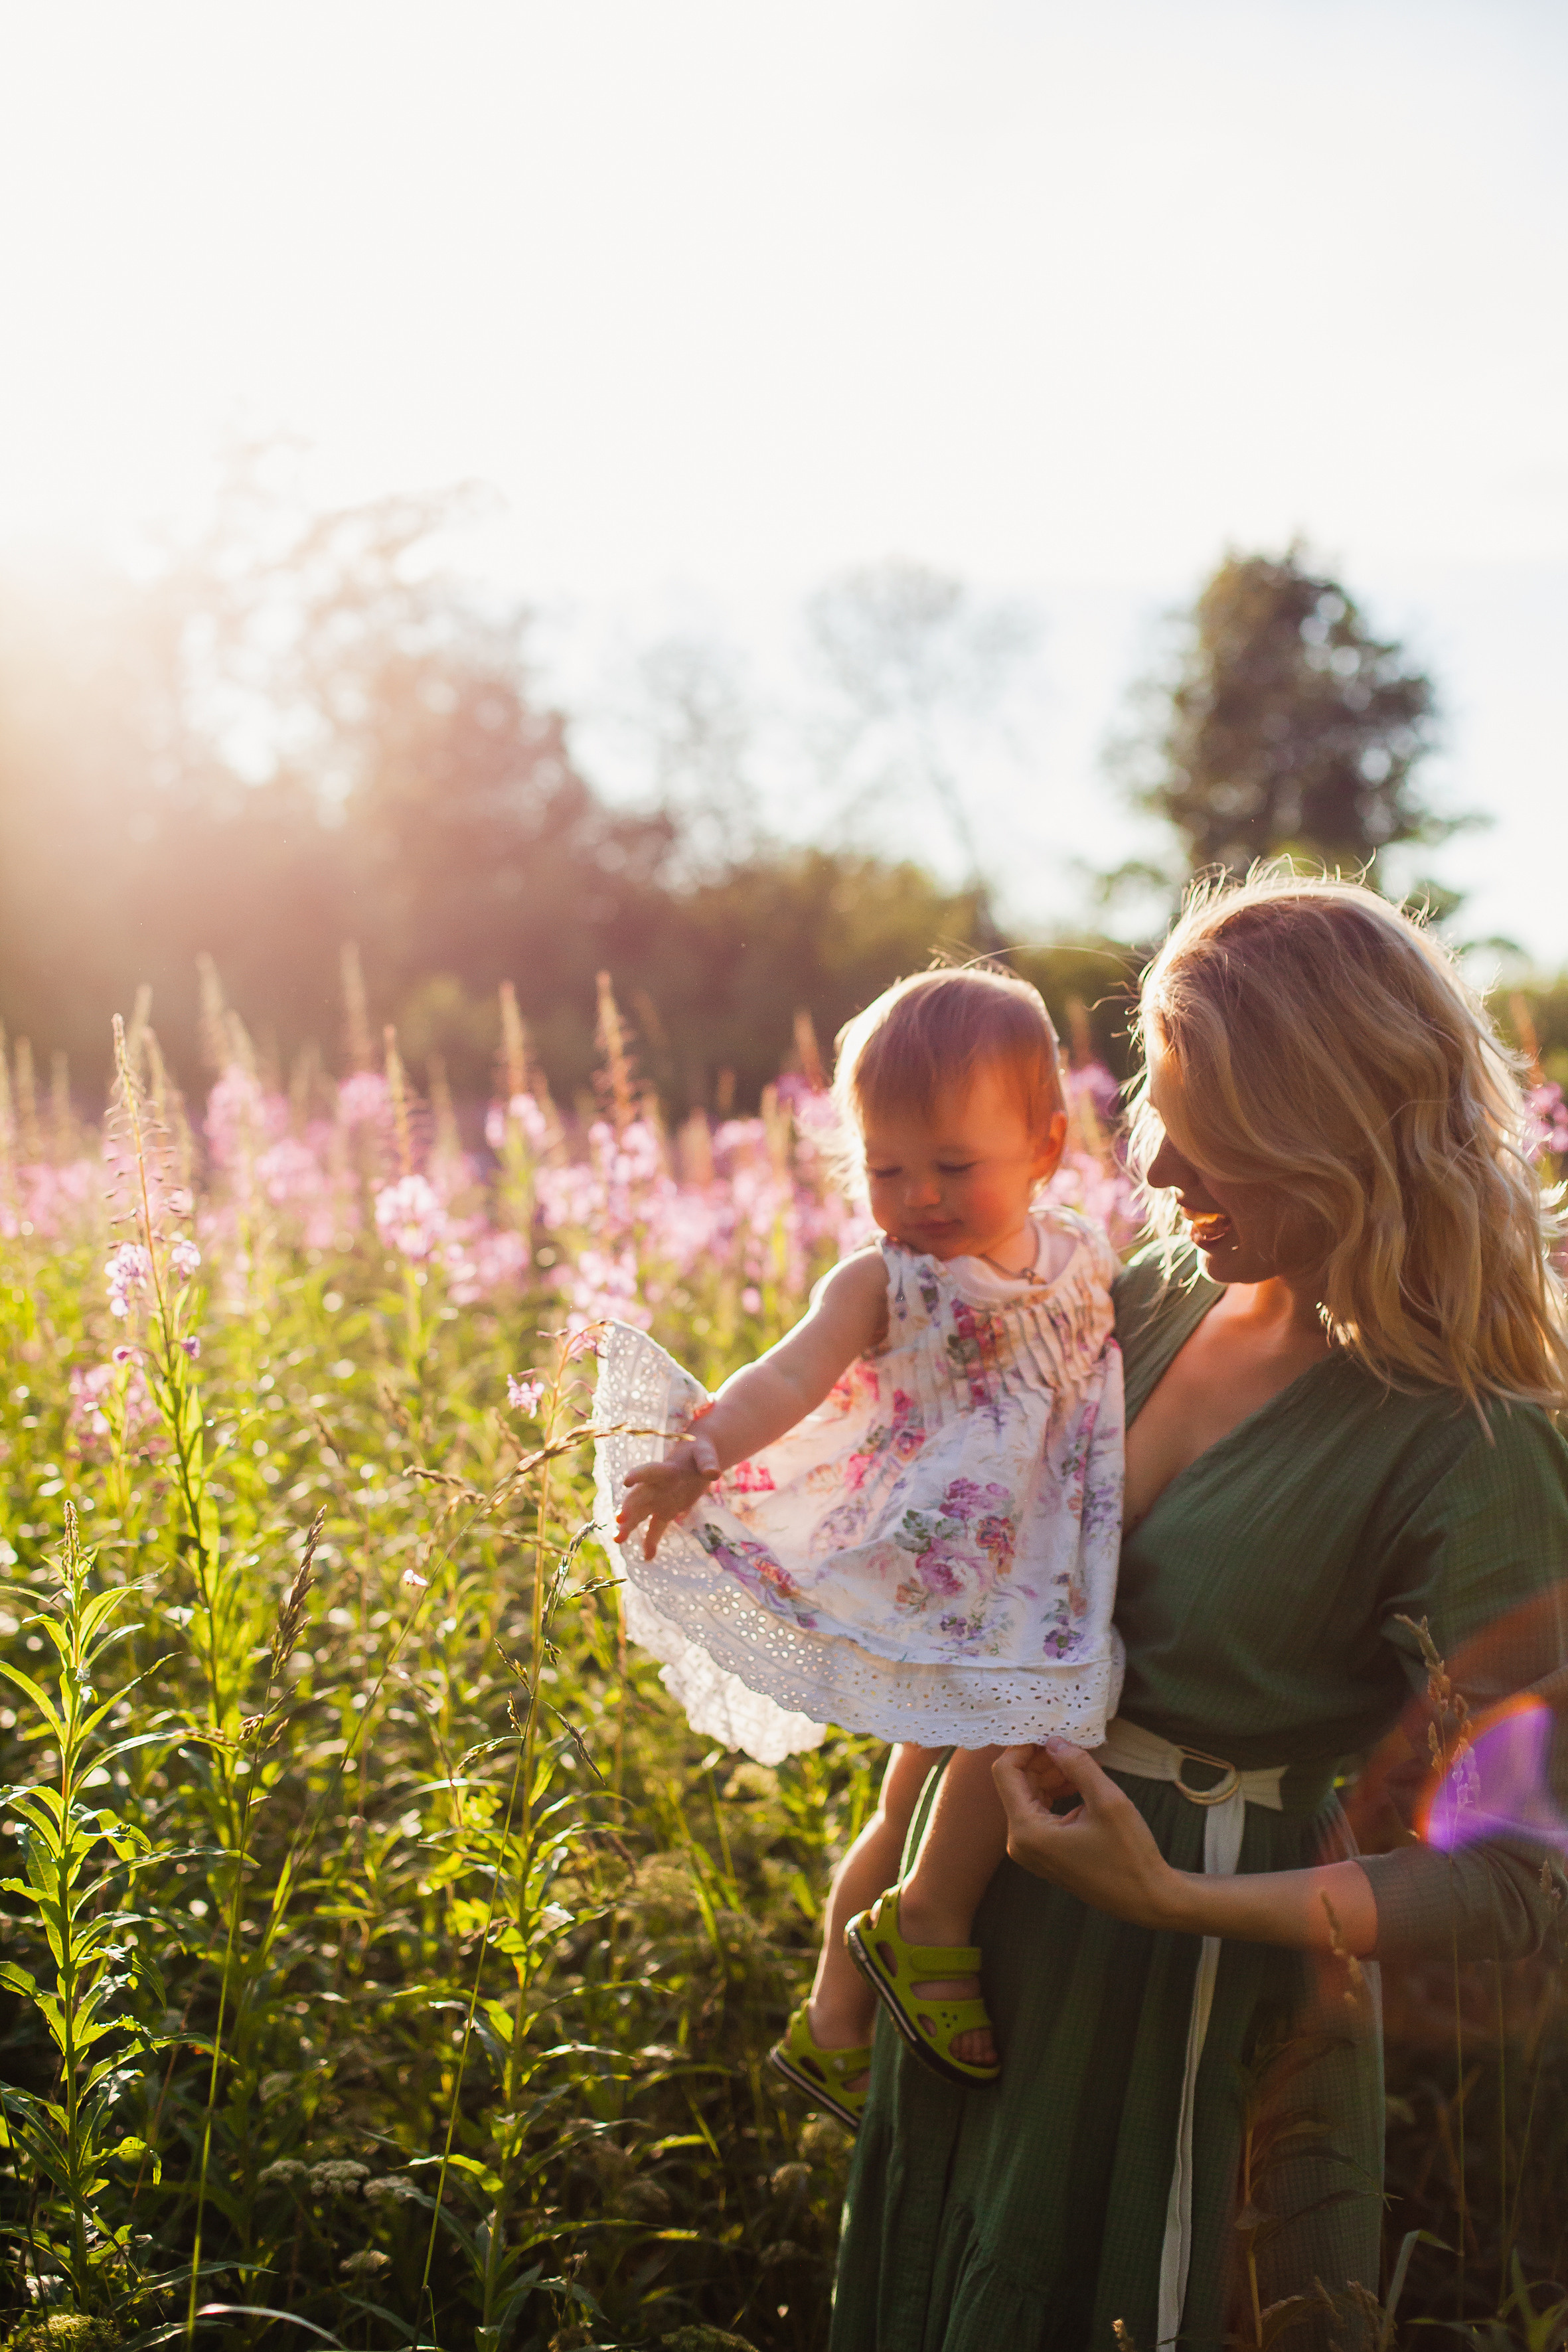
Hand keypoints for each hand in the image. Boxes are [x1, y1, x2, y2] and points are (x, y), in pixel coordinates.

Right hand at [616, 1433, 719, 1560]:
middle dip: (629, 1508)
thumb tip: (713, 1473)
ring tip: (617, 1540)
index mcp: (666, 1469)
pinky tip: (647, 1557)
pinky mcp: (665, 1511)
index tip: (627, 1481)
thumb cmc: (699, 1452)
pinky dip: (651, 1542)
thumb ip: (708, 1462)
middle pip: (639, 1497)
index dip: (639, 1475)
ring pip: (640, 1514)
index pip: (650, 1471)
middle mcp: (656, 1486)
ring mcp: (658, 1500)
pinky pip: (656, 1528)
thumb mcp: (706, 1454)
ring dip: (629, 1526)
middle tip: (619, 1520)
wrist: (696, 1459)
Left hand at [992, 1740, 1181, 1930]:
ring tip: (1081, 1760)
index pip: (1006, 1772)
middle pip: (1017, 1782)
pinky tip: (1080, 1781)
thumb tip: (1054, 1740)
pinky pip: (1040, 1810)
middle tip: (1070, 1741)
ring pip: (1029, 1794)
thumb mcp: (1107, 1800)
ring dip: (1051, 1773)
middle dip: (1041, 1758)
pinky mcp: (1044, 1852)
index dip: (1023, 1746)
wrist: (1146, 1898)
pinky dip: (1056, 1791)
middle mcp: (1020, 1841)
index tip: (1048, 1730)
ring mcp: (1031, 1849)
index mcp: (1027, 1831)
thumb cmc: (1129, 1854)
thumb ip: (1077, 1766)